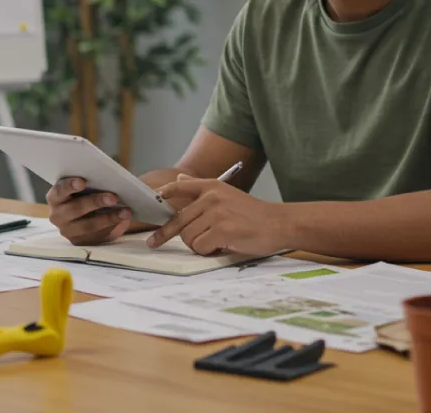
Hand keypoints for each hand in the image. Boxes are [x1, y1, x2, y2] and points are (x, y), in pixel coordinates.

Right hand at [46, 177, 131, 244]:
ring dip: (108, 218)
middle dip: (95, 202)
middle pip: (75, 209)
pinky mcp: (79, 242)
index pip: (59, 191)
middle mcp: (57, 215)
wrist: (84, 213)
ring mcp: (67, 231)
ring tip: (125, 212)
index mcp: (55, 197)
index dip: (69, 186)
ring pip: (88, 226)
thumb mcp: (83, 187)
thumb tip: (108, 179)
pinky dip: (111, 228)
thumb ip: (89, 183)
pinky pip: (95, 236)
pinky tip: (122, 221)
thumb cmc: (84, 194)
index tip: (82, 182)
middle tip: (114, 197)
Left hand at [146, 175, 288, 255]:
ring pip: (188, 237)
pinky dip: (208, 251)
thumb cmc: (253, 213)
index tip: (152, 201)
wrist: (279, 223)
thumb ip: (200, 189)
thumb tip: (180, 180)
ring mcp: (217, 214)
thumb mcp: (227, 194)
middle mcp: (212, 197)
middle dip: (171, 234)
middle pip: (179, 221)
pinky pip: (200, 247)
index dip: (164, 194)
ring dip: (198, 245)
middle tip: (158, 242)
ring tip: (216, 241)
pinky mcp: (222, 231)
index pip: (181, 187)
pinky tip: (222, 246)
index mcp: (212, 187)